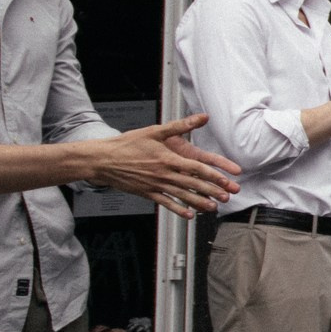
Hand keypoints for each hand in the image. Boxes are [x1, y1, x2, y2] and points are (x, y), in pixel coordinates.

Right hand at [87, 114, 241, 217]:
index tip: (227, 179)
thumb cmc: (128, 144)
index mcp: (168, 158)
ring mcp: (155, 185)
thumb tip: (202, 117)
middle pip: (193, 184)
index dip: (214, 174)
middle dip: (212, 191)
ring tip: (213, 207)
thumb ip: (181, 125)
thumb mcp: (155, 131)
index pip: (197, 168)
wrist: (103, 159)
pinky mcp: (147, 193)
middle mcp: (164, 174)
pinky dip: (178, 209)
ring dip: (199, 202)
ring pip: (182, 196)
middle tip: (227, 196)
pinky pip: (166, 203)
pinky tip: (188, 215)